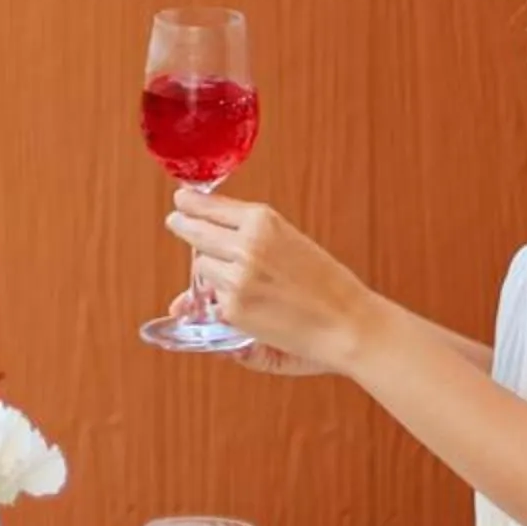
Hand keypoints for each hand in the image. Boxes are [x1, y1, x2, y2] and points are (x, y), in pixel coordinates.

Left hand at [167, 188, 376, 374]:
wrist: (349, 324)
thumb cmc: (327, 287)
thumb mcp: (290, 245)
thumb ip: (248, 243)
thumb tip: (206, 248)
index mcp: (264, 221)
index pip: (212, 206)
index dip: (192, 204)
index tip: (182, 201)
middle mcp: (247, 243)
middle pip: (194, 230)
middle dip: (184, 226)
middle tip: (176, 222)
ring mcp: (237, 276)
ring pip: (200, 266)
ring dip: (208, 273)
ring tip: (234, 280)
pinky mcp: (233, 308)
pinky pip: (211, 300)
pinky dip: (218, 303)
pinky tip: (243, 306)